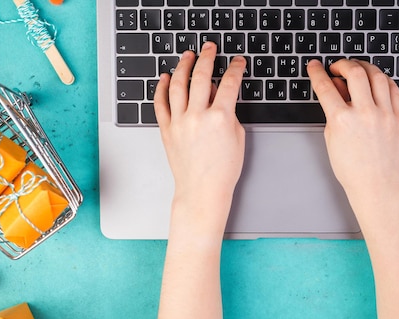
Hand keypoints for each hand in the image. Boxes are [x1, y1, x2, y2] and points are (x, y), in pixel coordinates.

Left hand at [154, 42, 246, 218]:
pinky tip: (165, 77)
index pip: (229, 83)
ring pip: (178, 84)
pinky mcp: (166, 130)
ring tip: (188, 56)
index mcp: (220, 118)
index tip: (237, 62)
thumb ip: (229, 113)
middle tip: (210, 48)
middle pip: (201, 76)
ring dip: (183, 66)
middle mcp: (198, 116)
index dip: (235, 69)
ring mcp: (180, 122)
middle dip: (208, 57)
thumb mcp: (238, 138)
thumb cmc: (223, 171)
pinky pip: (160, 103)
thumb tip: (220, 97)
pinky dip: (161, 87)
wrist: (202, 190)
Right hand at [307, 59, 398, 203]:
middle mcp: (364, 114)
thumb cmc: (352, 169)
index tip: (315, 66)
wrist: (376, 184)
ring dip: (364, 67)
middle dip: (343, 64)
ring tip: (357, 70)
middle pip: (354, 72)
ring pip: (376, 75)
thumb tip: (336, 88)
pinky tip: (375, 81)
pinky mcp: (397, 117)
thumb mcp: (332, 138)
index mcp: (342, 121)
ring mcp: (384, 114)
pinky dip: (382, 79)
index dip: (317, 72)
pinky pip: (392, 88)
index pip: (325, 87)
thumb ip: (332, 110)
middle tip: (337, 67)